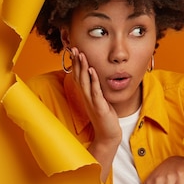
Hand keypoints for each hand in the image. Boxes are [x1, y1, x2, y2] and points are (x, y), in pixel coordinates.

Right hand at [70, 47, 120, 180]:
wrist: (108, 135)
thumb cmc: (105, 118)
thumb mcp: (100, 101)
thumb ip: (97, 90)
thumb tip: (96, 78)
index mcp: (86, 95)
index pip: (78, 77)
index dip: (76, 64)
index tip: (74, 51)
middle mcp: (86, 97)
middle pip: (79, 77)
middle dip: (77, 62)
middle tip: (74, 48)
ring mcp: (92, 102)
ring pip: (85, 82)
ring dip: (83, 68)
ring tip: (81, 55)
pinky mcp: (99, 107)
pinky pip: (95, 91)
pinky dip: (94, 80)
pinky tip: (93, 70)